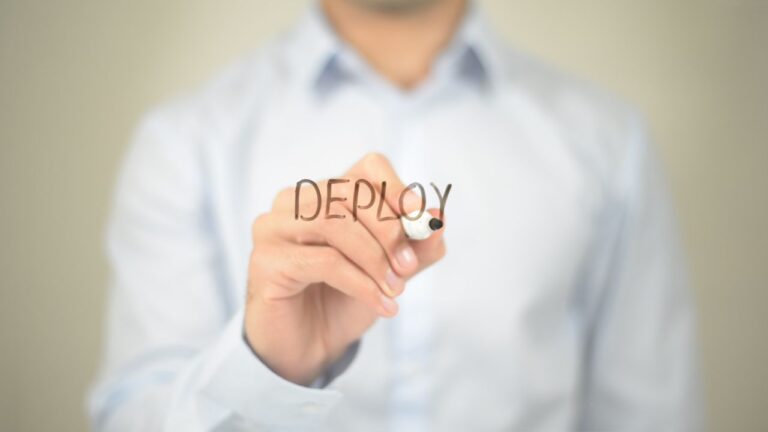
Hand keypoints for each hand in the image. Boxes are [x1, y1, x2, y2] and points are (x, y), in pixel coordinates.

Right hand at [244, 153, 445, 384]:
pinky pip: (323, 261)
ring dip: (374, 259)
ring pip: (334, 223)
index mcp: (327, 194)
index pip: (367, 168)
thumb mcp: (390, 272)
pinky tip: (381, 305)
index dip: (396, 188)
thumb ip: (416, 247)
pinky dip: (361, 283)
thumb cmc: (344, 301)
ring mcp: (274, 227)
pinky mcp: (265, 260)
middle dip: (389, 230)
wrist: (308, 348)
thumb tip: (440, 218)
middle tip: (409, 267)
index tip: (420, 220)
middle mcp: (295, 201)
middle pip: (351, 193)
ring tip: (395, 289)